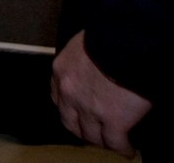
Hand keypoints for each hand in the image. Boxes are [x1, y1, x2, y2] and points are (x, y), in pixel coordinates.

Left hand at [51, 31, 150, 157]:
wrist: (125, 42)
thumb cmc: (109, 36)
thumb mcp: (84, 45)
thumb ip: (82, 60)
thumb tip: (93, 67)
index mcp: (61, 71)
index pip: (58, 97)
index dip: (69, 109)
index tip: (77, 114)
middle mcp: (69, 92)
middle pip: (70, 121)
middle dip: (81, 130)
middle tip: (92, 134)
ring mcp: (89, 108)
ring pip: (91, 136)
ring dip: (101, 141)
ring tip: (111, 143)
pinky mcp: (113, 120)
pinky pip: (115, 142)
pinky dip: (121, 148)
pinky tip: (127, 150)